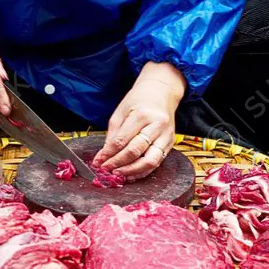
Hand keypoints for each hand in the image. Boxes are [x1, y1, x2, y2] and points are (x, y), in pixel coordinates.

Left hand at [93, 62, 185, 179]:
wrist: (161, 93)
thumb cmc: (139, 101)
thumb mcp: (120, 112)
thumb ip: (113, 135)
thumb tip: (104, 156)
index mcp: (142, 114)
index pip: (122, 140)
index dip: (108, 154)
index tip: (98, 162)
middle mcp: (157, 125)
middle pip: (135, 151)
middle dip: (118, 163)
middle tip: (106, 169)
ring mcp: (166, 135)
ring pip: (149, 161)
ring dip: (132, 171)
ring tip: (118, 174)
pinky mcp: (170, 143)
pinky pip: (157, 162)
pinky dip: (143, 171)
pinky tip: (131, 173)